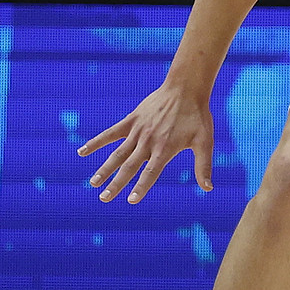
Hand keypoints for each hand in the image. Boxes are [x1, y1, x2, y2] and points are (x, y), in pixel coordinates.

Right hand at [81, 82, 213, 203]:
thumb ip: (204, 166)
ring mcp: (137, 131)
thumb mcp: (205, 142)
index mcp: (165, 149)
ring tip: (93, 183)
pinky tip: (81, 151)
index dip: (141, 187)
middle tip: (104, 199)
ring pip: (117, 153)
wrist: (185, 89)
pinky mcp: (131, 120)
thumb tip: (208, 189)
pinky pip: (110, 133)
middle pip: (129, 167)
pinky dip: (96, 142)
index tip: (131, 201)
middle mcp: (148, 142)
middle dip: (116, 184)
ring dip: (104, 169)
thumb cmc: (198, 117)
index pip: (150, 173)